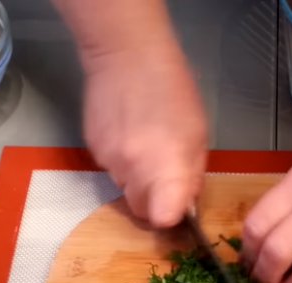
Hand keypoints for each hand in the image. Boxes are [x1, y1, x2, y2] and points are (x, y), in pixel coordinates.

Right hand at [82, 45, 207, 227]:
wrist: (127, 55)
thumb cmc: (172, 89)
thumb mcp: (199, 132)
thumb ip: (192, 173)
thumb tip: (186, 201)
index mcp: (166, 166)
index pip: (162, 217)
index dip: (170, 218)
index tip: (176, 209)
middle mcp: (135, 170)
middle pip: (140, 211)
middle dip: (153, 202)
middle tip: (164, 179)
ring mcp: (110, 161)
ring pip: (124, 188)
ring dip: (137, 178)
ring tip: (146, 144)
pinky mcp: (93, 150)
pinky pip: (110, 168)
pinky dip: (121, 159)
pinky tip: (129, 132)